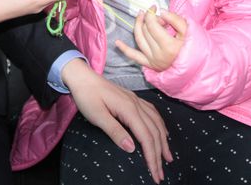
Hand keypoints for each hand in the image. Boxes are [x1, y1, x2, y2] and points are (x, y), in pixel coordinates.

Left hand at [62, 59, 172, 183]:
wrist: (82, 77)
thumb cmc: (86, 96)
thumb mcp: (97, 116)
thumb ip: (115, 131)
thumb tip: (132, 148)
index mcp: (129, 109)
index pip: (146, 137)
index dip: (152, 156)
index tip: (155, 173)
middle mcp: (137, 104)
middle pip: (154, 132)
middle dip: (159, 154)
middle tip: (161, 174)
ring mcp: (136, 100)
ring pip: (156, 122)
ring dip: (163, 141)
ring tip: (167, 157)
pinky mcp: (133, 99)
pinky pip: (153, 113)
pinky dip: (160, 125)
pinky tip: (161, 132)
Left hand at [116, 9, 186, 71]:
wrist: (195, 65)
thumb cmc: (192, 46)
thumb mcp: (188, 31)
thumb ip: (175, 19)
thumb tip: (161, 12)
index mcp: (169, 46)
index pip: (152, 25)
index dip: (152, 14)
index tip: (155, 8)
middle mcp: (158, 55)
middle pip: (146, 31)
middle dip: (149, 19)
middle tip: (155, 14)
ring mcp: (152, 60)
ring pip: (139, 39)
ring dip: (138, 26)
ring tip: (140, 15)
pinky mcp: (149, 65)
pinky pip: (134, 56)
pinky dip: (125, 49)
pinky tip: (117, 43)